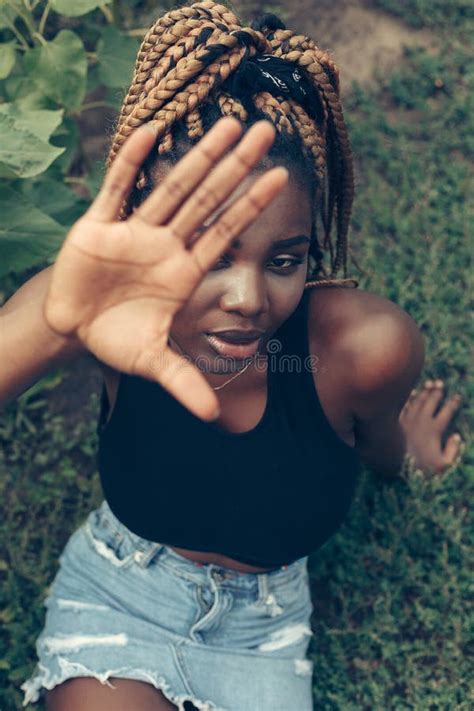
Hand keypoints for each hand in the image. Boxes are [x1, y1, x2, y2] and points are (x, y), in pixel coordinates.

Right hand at [44, 117, 287, 420]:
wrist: (75, 327)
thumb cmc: (117, 338)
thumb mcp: (152, 362)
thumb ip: (184, 382)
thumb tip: (216, 418)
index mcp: (183, 271)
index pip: (225, 232)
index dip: (250, 205)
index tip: (280, 178)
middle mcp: (165, 245)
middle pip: (207, 198)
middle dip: (235, 166)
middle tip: (266, 130)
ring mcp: (134, 232)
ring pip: (171, 186)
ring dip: (197, 156)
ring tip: (228, 121)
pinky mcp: (98, 227)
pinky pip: (116, 189)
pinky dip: (130, 164)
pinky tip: (152, 133)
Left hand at [399, 379, 463, 472]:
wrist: (394, 465)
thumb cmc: (420, 467)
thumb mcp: (443, 465)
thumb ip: (453, 451)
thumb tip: (456, 437)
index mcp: (435, 430)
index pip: (447, 412)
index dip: (454, 402)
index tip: (458, 396)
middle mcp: (422, 421)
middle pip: (432, 401)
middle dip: (437, 391)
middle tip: (441, 383)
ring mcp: (409, 420)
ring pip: (418, 401)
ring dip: (425, 391)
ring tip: (430, 383)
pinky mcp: (398, 421)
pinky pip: (405, 405)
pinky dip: (410, 397)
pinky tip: (413, 392)